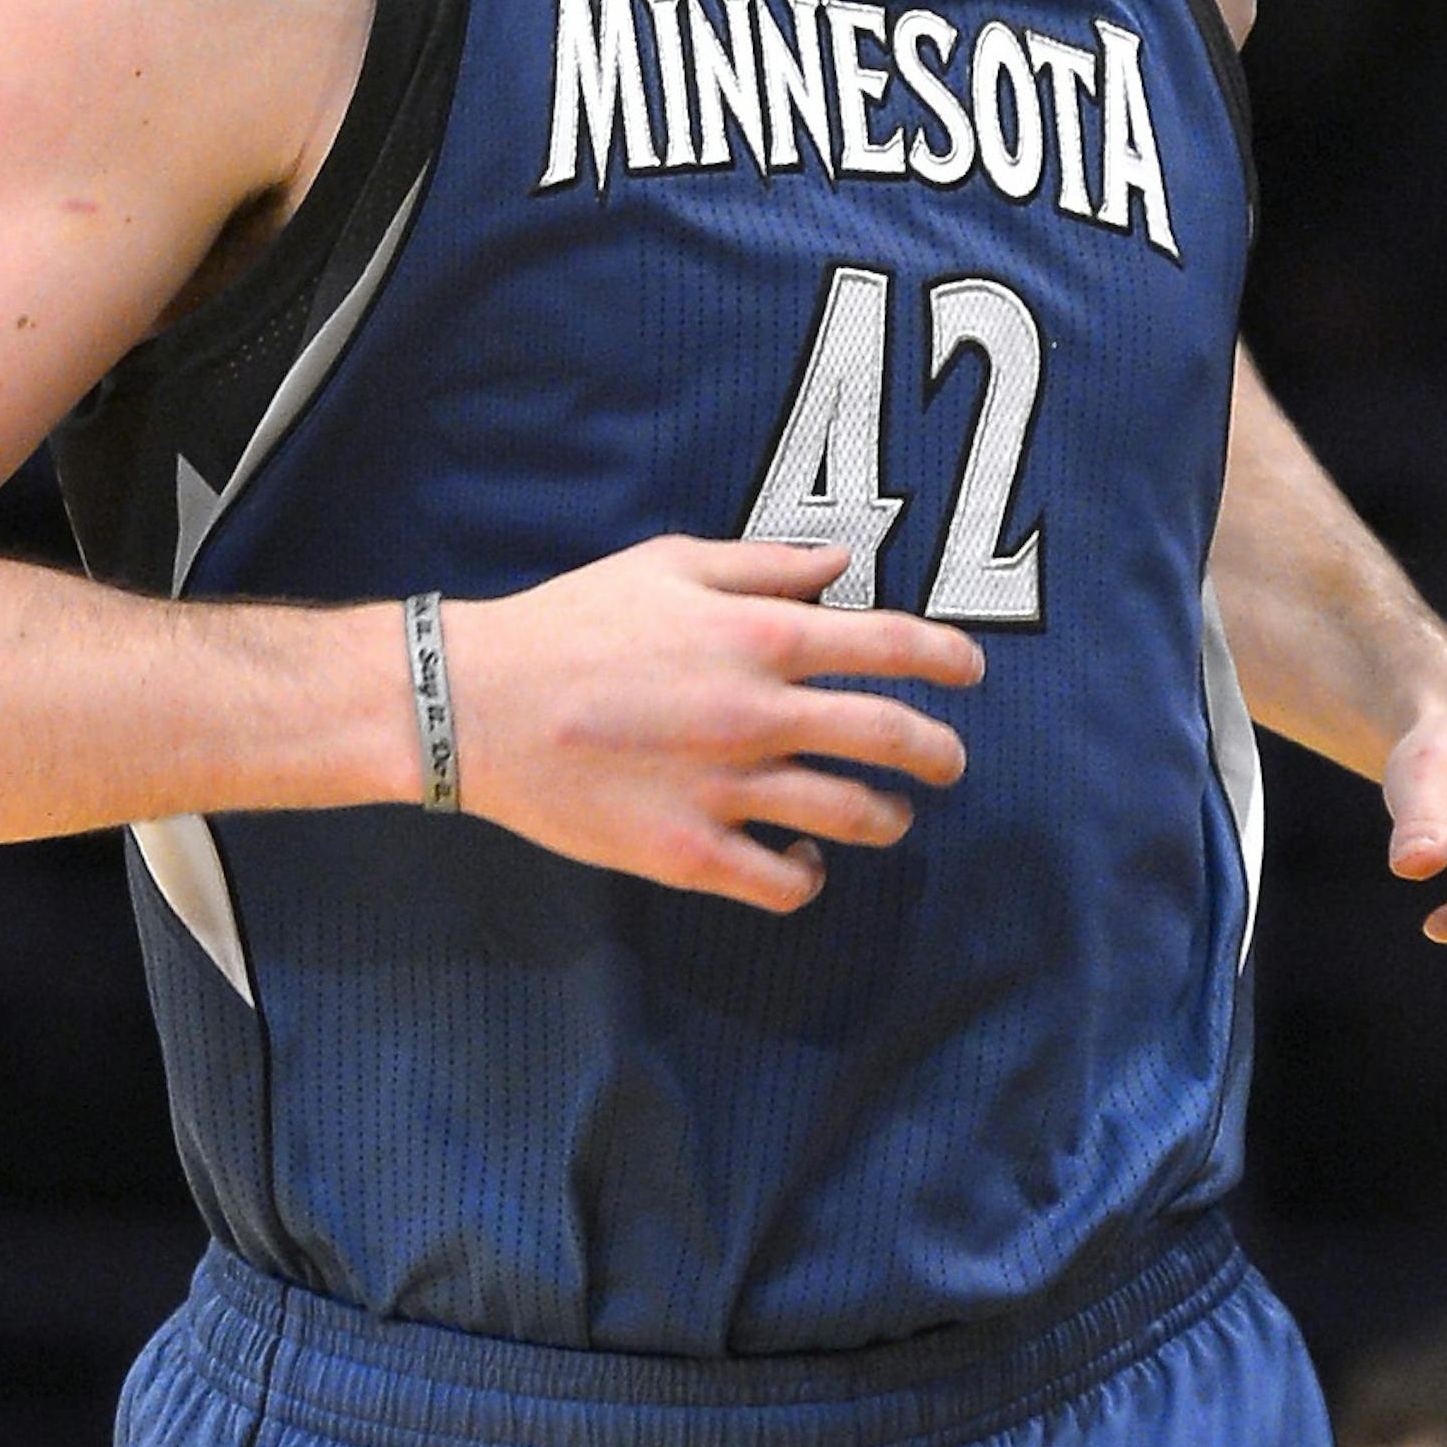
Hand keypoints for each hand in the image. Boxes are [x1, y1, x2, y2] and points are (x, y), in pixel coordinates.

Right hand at [443, 534, 982, 912]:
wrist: (476, 704)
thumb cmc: (571, 622)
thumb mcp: (668, 565)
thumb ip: (763, 565)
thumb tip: (840, 565)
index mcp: (758, 635)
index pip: (890, 645)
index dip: (947, 658)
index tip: (970, 671)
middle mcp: (758, 714)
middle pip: (892, 738)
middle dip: (939, 753)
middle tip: (948, 761)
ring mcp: (727, 789)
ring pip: (853, 817)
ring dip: (887, 818)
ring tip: (888, 817)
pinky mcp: (688, 853)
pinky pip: (784, 882)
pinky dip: (808, 875)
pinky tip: (801, 859)